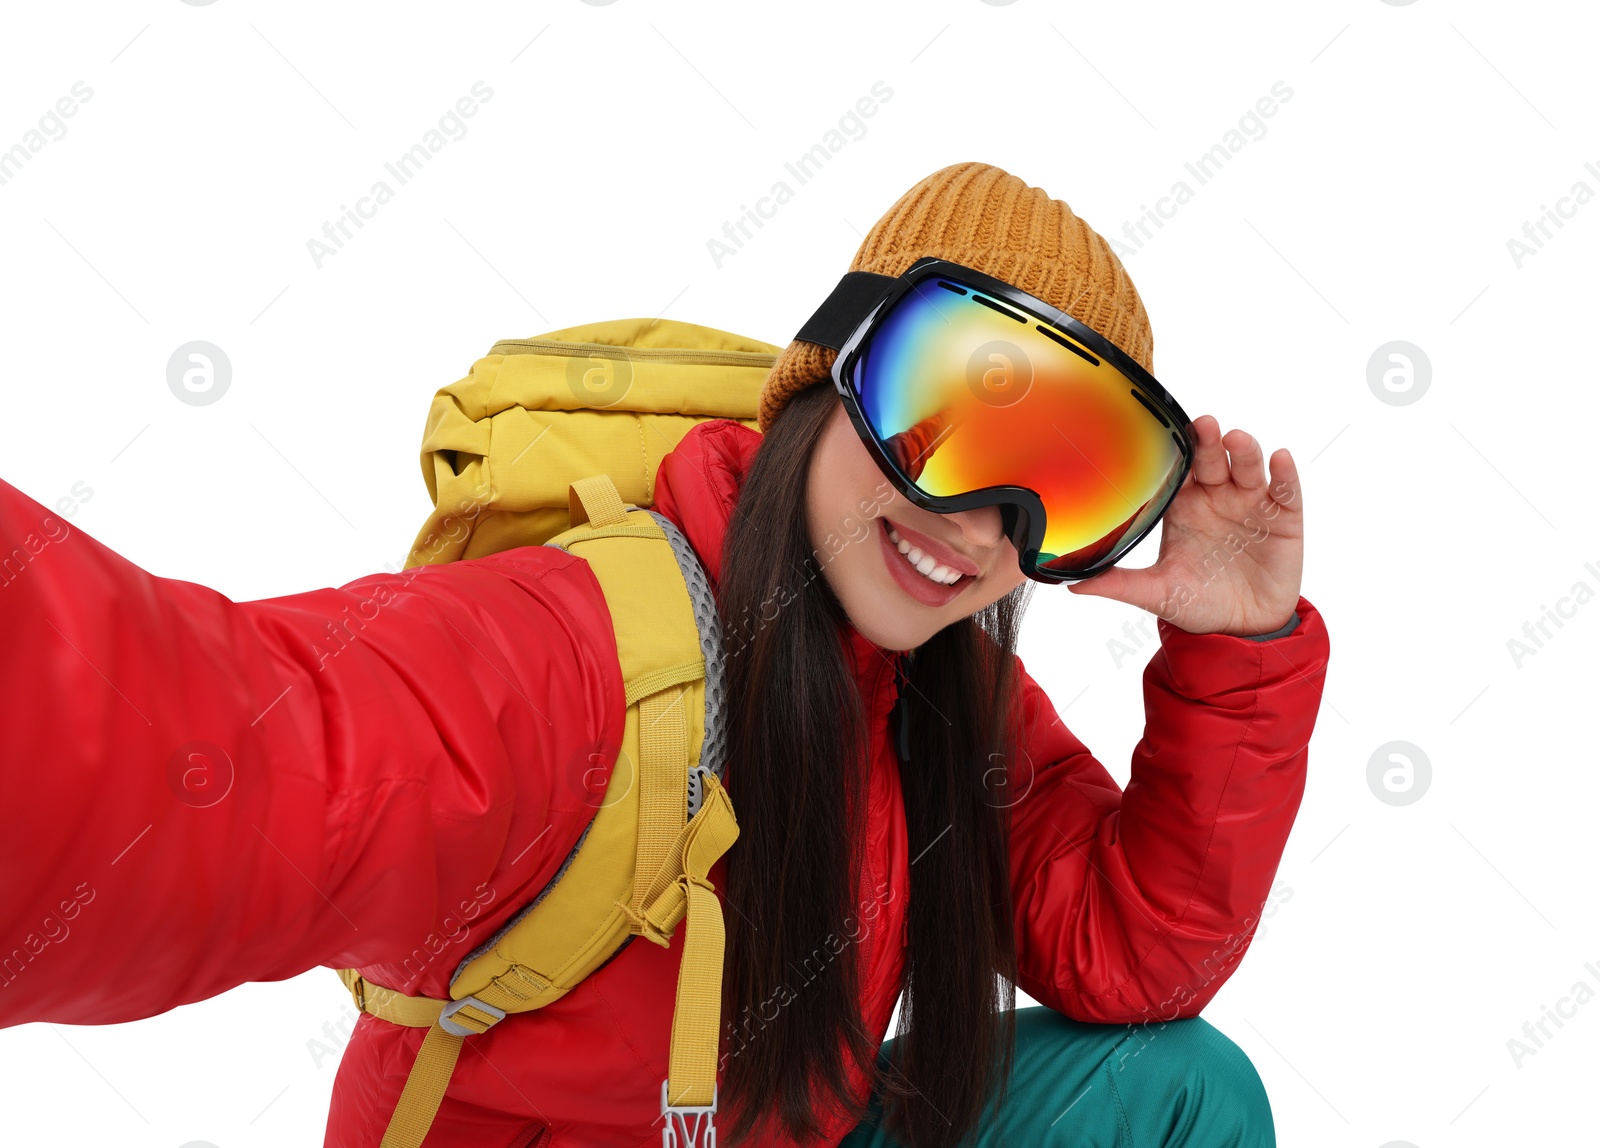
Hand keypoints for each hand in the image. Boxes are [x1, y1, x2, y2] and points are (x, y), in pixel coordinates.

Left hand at [1066, 415, 1303, 635]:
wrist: (1240, 630)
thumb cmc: (1197, 603)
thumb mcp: (1156, 593)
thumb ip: (1119, 584)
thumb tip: (1073, 583)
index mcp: (1183, 506)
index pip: (1178, 471)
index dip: (1174, 453)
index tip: (1165, 435)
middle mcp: (1216, 497)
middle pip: (1212, 460)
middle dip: (1208, 441)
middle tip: (1202, 425)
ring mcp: (1250, 504)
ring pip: (1247, 468)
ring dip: (1243, 452)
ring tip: (1236, 440)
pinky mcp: (1283, 519)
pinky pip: (1285, 492)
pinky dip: (1284, 474)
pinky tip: (1280, 460)